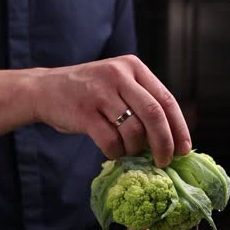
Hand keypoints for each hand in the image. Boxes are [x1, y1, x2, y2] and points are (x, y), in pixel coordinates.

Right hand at [33, 55, 190, 166]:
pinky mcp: (84, 112)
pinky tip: (113, 153)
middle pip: (154, 115)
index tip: (184, 149)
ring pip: (133, 131)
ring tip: (129, 153)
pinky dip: (116, 153)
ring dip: (135, 150)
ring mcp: (100, 92)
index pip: (166, 100)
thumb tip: (170, 139)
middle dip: (164, 144)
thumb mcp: (117, 85)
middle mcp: (119, 76)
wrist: (45, 90)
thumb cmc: (88, 93)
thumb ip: (141, 103)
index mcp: (133, 68)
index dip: (179, 128)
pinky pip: (111, 141)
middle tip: (164, 161)